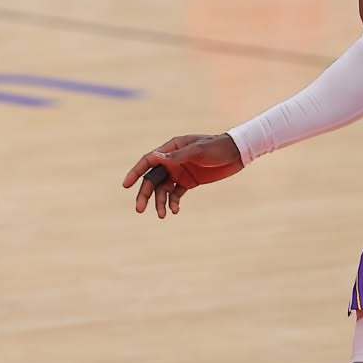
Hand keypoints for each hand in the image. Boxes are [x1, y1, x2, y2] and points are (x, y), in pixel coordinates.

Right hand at [122, 133, 244, 217]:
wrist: (236, 153)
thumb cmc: (217, 147)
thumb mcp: (198, 151)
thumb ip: (177, 156)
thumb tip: (155, 157)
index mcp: (171, 149)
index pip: (148, 161)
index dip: (135, 172)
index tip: (126, 185)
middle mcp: (172, 161)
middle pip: (152, 179)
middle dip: (145, 194)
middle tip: (139, 209)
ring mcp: (180, 172)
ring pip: (163, 189)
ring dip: (160, 202)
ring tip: (163, 215)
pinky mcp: (189, 182)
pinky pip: (176, 194)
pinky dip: (173, 203)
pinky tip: (175, 211)